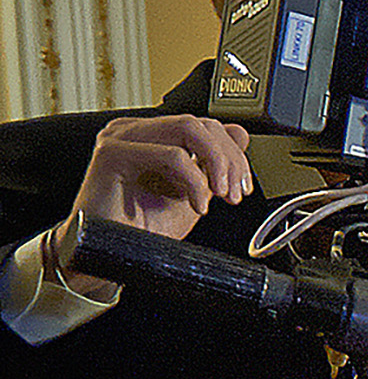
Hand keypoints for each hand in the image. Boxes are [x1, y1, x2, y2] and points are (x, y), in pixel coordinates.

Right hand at [63, 116, 255, 295]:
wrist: (113, 255)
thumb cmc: (142, 227)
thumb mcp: (194, 192)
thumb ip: (213, 163)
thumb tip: (239, 134)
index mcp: (153, 136)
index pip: (204, 126)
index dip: (232, 153)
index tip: (243, 186)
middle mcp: (135, 131)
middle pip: (200, 123)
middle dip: (230, 159)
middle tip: (235, 193)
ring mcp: (122, 137)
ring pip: (189, 128)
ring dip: (217, 164)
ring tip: (219, 196)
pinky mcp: (113, 153)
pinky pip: (171, 155)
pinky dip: (194, 181)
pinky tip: (196, 204)